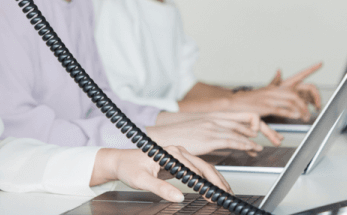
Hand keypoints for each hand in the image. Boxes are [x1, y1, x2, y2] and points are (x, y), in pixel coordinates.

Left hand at [91, 146, 229, 201]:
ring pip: (203, 165)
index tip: (214, 194)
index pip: (195, 168)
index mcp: (170, 152)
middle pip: (204, 165)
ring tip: (224, 191)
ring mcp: (178, 154)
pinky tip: (211, 186)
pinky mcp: (177, 160)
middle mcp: (176, 150)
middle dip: (217, 180)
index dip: (207, 182)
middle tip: (226, 194)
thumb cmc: (128, 167)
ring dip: (214, 179)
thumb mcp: (142, 180)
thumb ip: (160, 188)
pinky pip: (196, 167)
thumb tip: (178, 196)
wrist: (119, 161)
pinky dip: (207, 177)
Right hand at [149, 111, 281, 155]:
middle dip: (263, 129)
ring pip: (241, 130)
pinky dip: (245, 144)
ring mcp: (213, 127)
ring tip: (263, 147)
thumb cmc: (179, 136)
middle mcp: (215, 118)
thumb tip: (229, 142)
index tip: (260, 132)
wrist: (163, 136)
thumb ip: (216, 134)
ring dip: (255, 139)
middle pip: (247, 119)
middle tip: (273, 137)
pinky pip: (232, 140)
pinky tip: (251, 149)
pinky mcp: (209, 137)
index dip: (255, 122)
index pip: (242, 114)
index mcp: (214, 115)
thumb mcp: (200, 131)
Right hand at [227, 62, 321, 120]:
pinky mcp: (266, 107)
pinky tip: (296, 116)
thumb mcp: (265, 88)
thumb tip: (279, 71)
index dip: (310, 69)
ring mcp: (271, 98)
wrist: (236, 102)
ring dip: (303, 110)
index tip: (320, 63)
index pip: (298, 75)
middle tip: (317, 106)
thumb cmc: (251, 98)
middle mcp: (276, 90)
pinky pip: (282, 109)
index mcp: (278, 86)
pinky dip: (291, 112)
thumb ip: (275, 81)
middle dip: (312, 98)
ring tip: (306, 116)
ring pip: (293, 101)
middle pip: (299, 90)